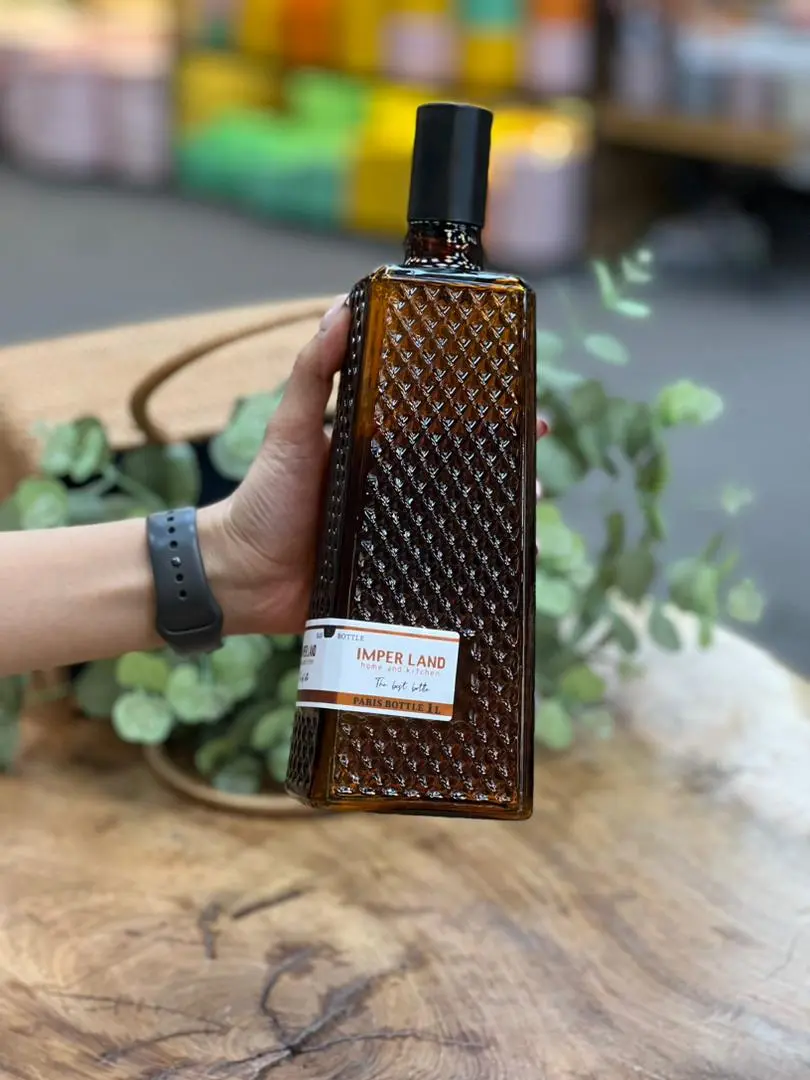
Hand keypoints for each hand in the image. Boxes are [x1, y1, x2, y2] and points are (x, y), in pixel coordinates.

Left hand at [200, 297, 548, 637]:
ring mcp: (402, 528)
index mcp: (379, 446)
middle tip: (536, 454)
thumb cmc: (263, 498)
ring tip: (529, 506)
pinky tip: (506, 559)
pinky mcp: (400, 569)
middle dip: (507, 458)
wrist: (244, 575)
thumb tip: (340, 307)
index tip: (517, 393)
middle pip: (464, 465)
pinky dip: (479, 558)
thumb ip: (314, 374)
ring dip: (502, 507)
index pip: (439, 418)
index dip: (481, 406)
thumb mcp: (290, 430)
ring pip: (465, 513)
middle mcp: (397, 484)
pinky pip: (447, 561)